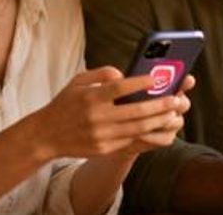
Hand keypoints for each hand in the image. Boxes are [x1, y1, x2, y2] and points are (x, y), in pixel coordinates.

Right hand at [31, 67, 189, 159]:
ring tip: (172, 114)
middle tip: (176, 99)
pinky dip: (146, 133)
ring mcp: (101, 135)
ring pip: (137, 128)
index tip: (156, 78)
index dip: (140, 83)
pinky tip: (158, 127)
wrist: (46, 135)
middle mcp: (97, 117)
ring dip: (158, 121)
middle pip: (136, 111)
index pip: (120, 88)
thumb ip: (101, 74)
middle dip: (159, 105)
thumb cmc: (65, 104)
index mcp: (91, 97)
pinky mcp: (104, 148)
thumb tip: (123, 74)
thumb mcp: (77, 82)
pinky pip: (130, 140)